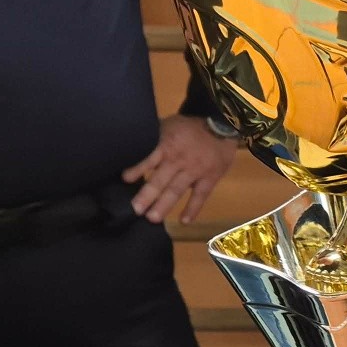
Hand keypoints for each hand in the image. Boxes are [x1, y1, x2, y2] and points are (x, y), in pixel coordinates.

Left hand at [121, 114, 236, 223]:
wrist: (221, 125)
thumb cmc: (189, 128)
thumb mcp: (168, 125)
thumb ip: (153, 137)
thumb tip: (130, 145)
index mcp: (167, 145)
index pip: (150, 158)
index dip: (138, 168)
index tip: (125, 179)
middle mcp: (179, 160)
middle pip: (161, 179)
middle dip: (148, 195)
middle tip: (135, 210)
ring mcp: (195, 171)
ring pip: (177, 190)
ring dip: (164, 205)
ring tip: (152, 218)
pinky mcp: (209, 178)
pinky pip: (201, 195)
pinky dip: (193, 208)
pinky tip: (184, 221)